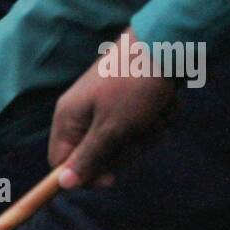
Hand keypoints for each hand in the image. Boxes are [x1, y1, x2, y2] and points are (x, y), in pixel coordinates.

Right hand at [49, 28, 175, 188]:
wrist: (167, 44)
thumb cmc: (134, 86)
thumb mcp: (111, 128)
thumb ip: (87, 158)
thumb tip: (62, 185)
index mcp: (69, 118)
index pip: (62, 162)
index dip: (85, 175)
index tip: (111, 179)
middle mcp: (84, 114)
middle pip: (98, 156)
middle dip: (126, 149)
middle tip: (140, 131)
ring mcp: (108, 107)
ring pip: (126, 143)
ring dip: (147, 134)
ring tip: (156, 111)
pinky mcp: (130, 102)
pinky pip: (142, 127)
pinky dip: (157, 120)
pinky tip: (163, 102)